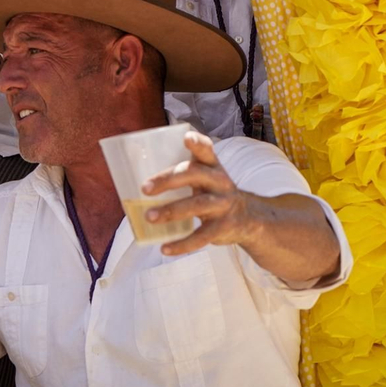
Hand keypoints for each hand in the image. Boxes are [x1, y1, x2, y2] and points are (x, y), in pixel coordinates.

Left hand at [139, 132, 259, 257]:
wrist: (249, 219)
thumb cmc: (214, 193)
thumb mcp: (206, 178)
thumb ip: (183, 174)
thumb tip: (136, 183)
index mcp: (213, 167)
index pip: (207, 150)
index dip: (198, 143)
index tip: (187, 138)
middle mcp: (220, 182)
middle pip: (194, 175)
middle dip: (168, 180)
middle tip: (144, 188)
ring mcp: (223, 204)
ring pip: (196, 205)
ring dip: (171, 211)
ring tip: (149, 217)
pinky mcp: (223, 227)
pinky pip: (201, 236)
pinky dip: (182, 244)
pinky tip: (165, 248)